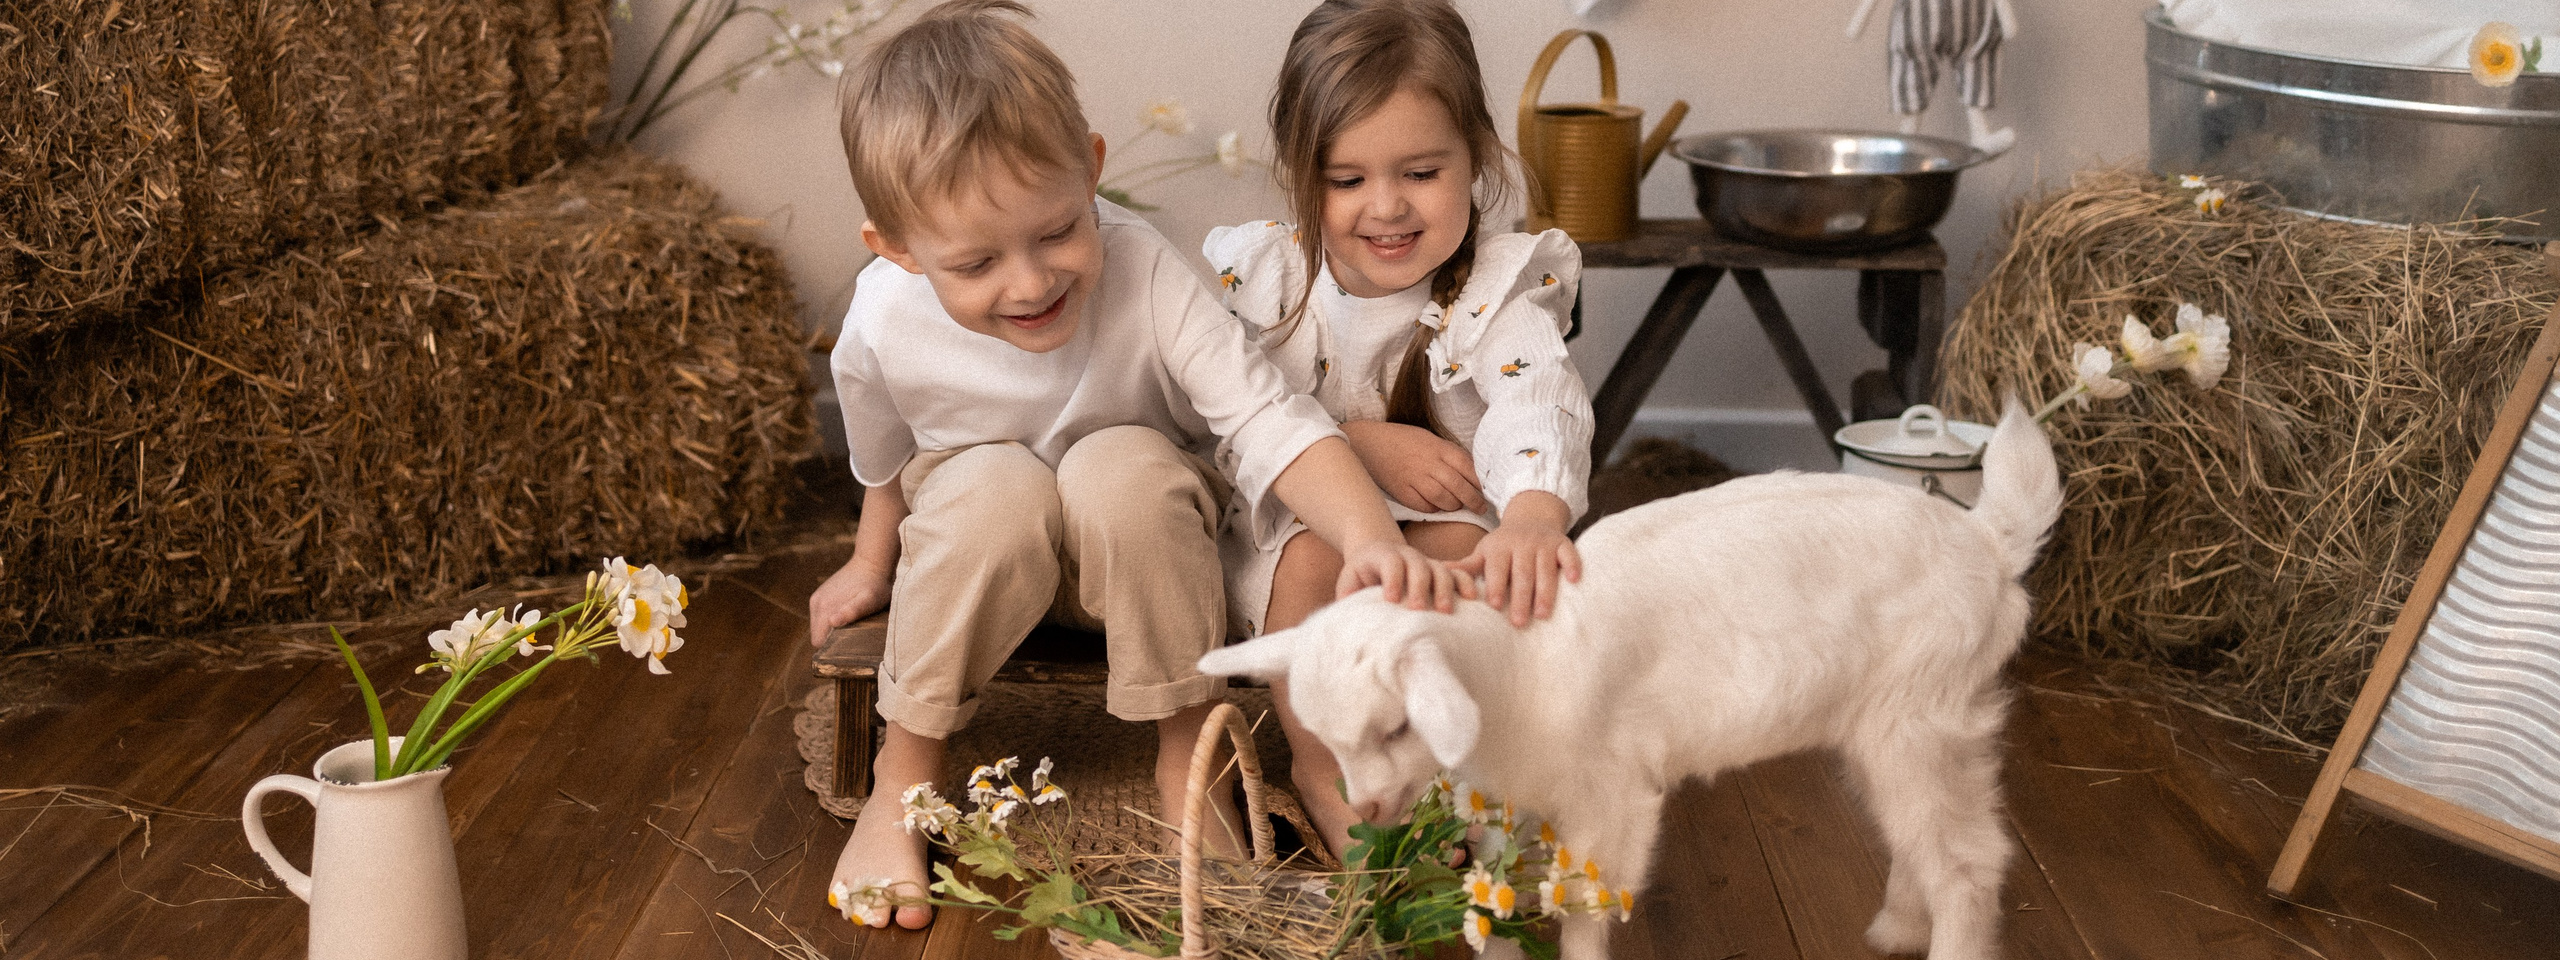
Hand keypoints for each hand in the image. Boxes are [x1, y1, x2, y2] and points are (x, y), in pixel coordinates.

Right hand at [808, 554, 892, 645]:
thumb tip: (832, 622)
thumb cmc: (875, 585)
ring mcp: (817, 598)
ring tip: (852, 623)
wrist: (872, 561)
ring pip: (819, 626)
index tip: (848, 645)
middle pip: (817, 635)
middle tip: (853, 634)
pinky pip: (822, 616)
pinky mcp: (821, 595)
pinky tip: (848, 614)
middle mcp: (816, 604)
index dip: (831, 648)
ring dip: (832, 629)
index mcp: (824, 608)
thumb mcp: (869, 600)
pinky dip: (832, 619)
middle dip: (831, 639)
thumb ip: (852, 612)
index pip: (818, 642)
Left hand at [1335, 538, 1476, 611]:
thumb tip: (1343, 615)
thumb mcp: (1349, 580)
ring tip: (1445, 611)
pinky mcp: (1440, 570)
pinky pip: (1457, 573)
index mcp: (1383, 555)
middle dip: (1419, 587)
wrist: (1377, 550)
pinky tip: (1471, 600)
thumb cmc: (1361, 573)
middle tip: (1417, 609)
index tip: (1391, 600)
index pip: (1390, 563)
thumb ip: (1346, 594)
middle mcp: (1407, 556)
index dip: (1392, 579)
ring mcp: (1426, 562)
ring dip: (1444, 589)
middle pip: (1417, 566)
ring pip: (1440, 569)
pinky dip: (1465, 584)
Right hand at [1341, 420, 1488, 514]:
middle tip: (1480, 508)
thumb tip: (1473, 474)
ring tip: (1457, 507)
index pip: (1469, 468)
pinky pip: (1425, 506)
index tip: (1488, 492)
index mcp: (1440, 448)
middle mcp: (1429, 463)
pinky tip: (1436, 506)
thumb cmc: (1404, 440)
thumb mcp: (1430, 439)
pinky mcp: (1402, 491)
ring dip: (1454, 506)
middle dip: (1474, 501)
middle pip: (1459, 487)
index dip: (1481, 483)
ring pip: (1444, 499)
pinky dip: (1434, 509)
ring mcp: (1415, 478)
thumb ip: (1449, 455)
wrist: (1369, 442)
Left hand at [1450, 492, 1581, 626]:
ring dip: (1545, 592)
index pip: (1497, 567)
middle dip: (1520, 597)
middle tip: (1518, 622)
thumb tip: (1438, 574)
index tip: (1496, 606)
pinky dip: (1572, 566)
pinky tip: (1574, 582)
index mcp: (1499, 546)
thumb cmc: (1503, 544)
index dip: (1497, 585)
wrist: (1531, 517)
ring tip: (1542, 615)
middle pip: (1522, 573)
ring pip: (1545, 568)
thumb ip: (1466, 566)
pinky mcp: (1562, 542)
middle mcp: (1522, 543)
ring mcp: (1543, 542)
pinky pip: (1569, 553)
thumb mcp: (1484, 552)